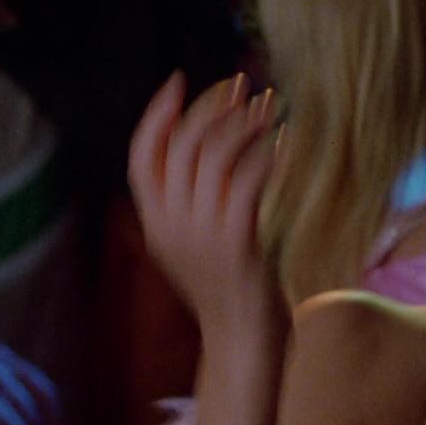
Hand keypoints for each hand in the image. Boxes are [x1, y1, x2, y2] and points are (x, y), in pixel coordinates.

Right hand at [127, 71, 283, 338]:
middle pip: (181, 145)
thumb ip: (190, 203)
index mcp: (156, 223)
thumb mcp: (195, 244)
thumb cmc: (229, 290)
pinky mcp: (236, 244)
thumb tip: (209, 146)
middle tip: (242, 84)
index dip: (156, 114)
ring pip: (216, 157)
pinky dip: (267, 153)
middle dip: (212, 106)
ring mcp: (201, 235)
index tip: (179, 80)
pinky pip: (249, 181)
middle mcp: (171, 226)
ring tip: (270, 105)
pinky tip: (285, 140)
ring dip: (245, 122)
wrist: (244, 343)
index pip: (140, 156)